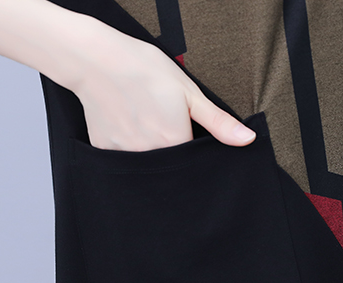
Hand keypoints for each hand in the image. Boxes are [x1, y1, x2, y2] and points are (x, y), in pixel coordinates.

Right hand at [56, 16, 256, 151]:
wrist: (96, 59)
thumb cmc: (143, 69)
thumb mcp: (189, 92)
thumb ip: (218, 122)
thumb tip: (246, 139)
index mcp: (174, 141)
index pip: (192, 159)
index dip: (190, 143)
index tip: (182, 126)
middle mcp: (149, 154)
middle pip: (169, 163)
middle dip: (169, 146)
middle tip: (158, 117)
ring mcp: (124, 155)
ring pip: (145, 161)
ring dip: (148, 147)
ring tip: (143, 117)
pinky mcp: (105, 150)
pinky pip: (121, 158)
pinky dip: (126, 144)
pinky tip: (125, 121)